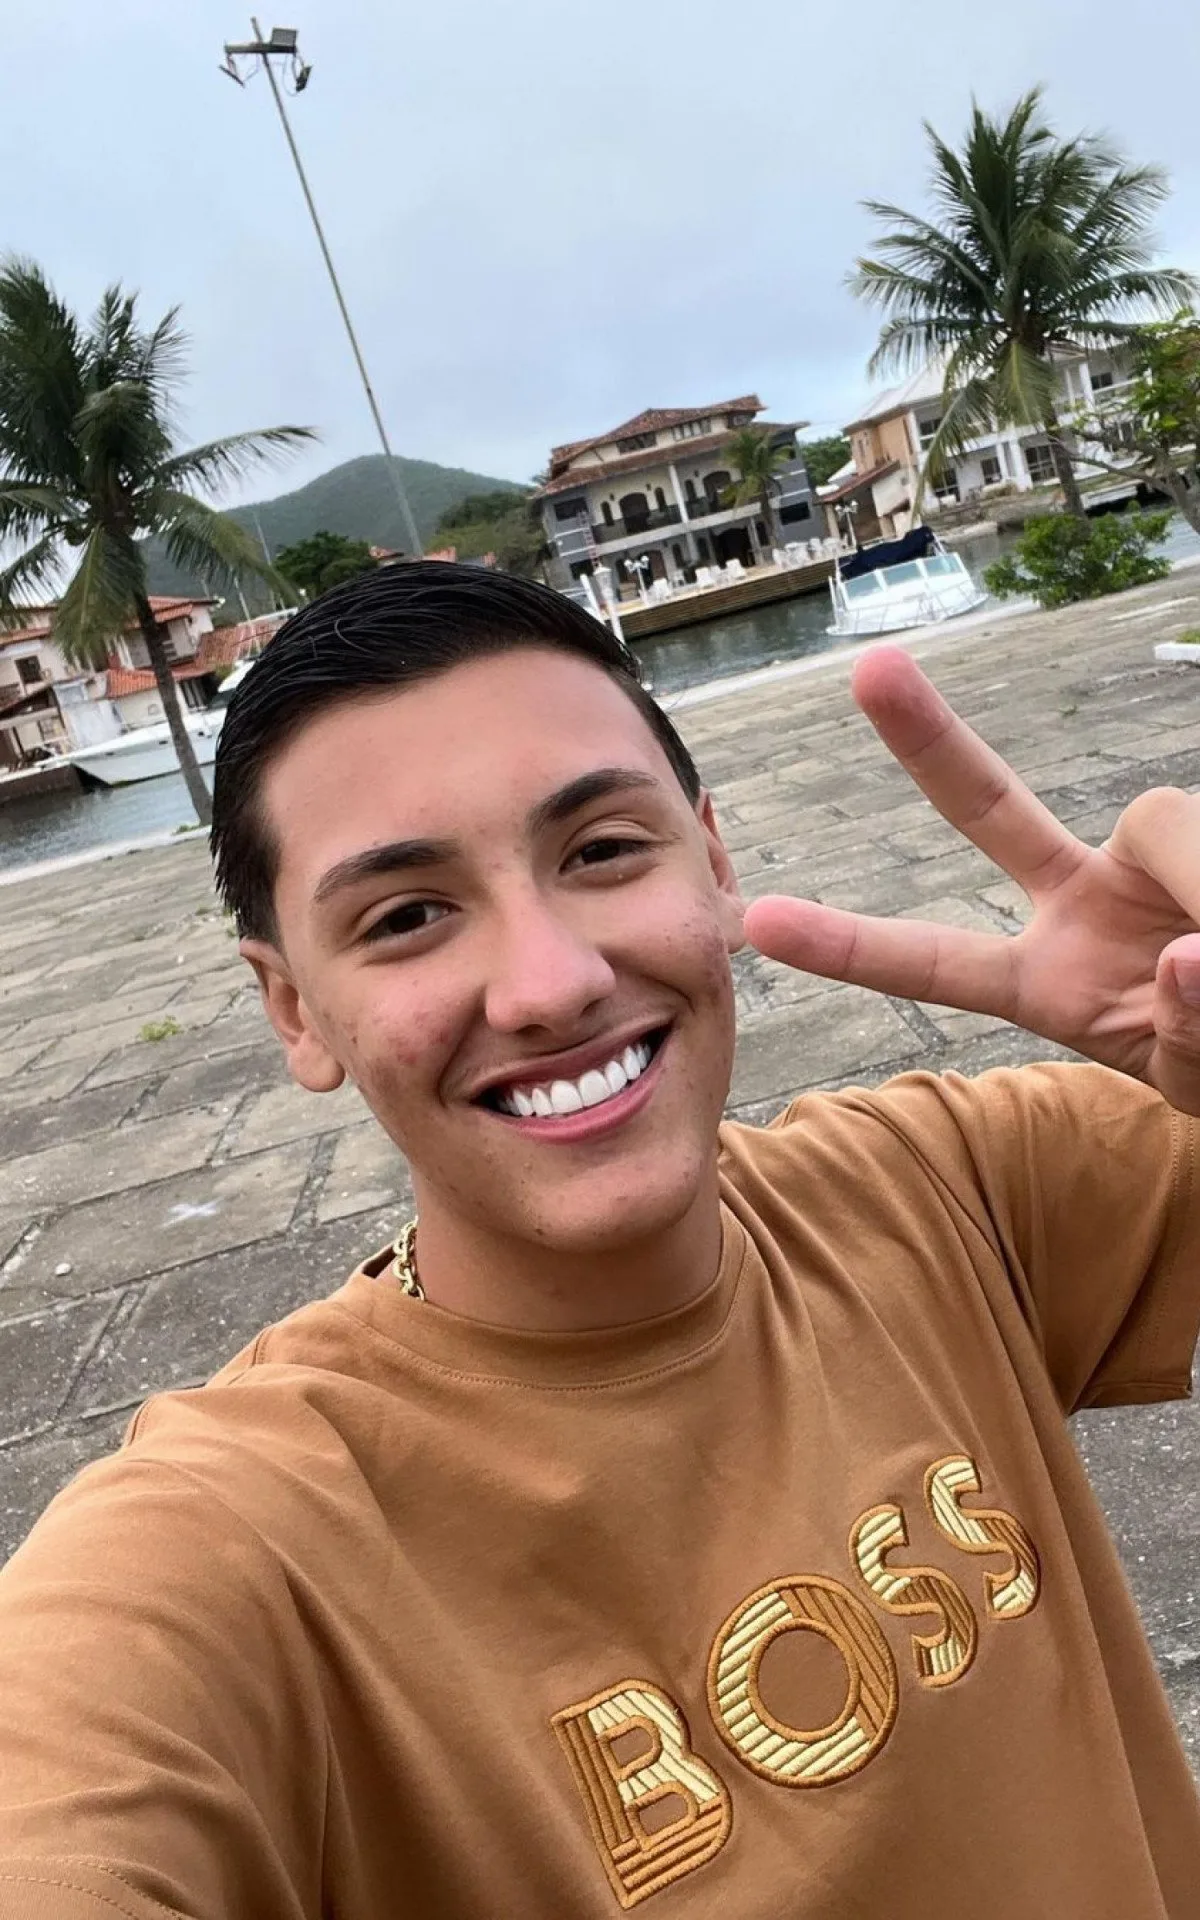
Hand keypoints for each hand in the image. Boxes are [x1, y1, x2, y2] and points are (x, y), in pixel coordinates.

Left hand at [743, 645, 1199, 1114]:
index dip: (854, 946)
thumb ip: (1186, 1031)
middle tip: (868, 668)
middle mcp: (1083, 901)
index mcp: (1049, 981)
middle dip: (926, 740)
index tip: (759, 924)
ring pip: (1170, 828)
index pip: (940, 959)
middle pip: (990, 806)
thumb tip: (1180, 954)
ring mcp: (1149, 859)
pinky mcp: (1199, 833)